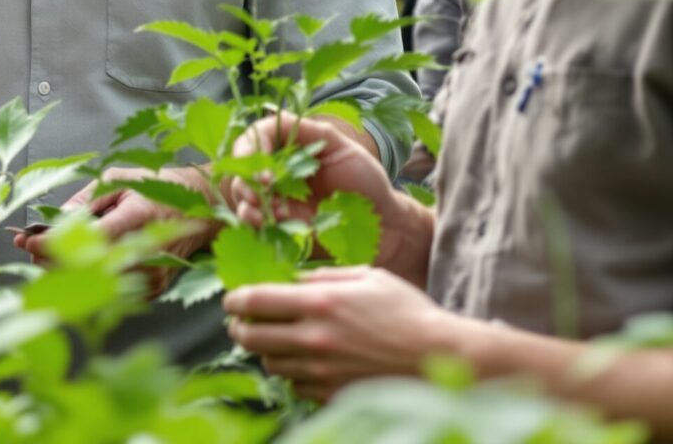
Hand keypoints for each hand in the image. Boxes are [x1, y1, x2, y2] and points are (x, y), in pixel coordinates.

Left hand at [17, 165, 216, 296]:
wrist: (200, 209)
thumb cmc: (157, 188)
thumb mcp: (118, 179)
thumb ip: (87, 200)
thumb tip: (56, 220)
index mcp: (140, 217)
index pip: (91, 238)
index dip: (56, 242)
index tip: (29, 238)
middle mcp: (148, 250)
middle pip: (89, 266)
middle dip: (50, 259)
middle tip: (27, 247)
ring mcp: (152, 274)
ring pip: (96, 284)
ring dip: (63, 272)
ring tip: (40, 257)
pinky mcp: (153, 289)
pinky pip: (111, 291)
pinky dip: (85, 282)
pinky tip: (67, 268)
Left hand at [223, 266, 468, 402]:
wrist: (441, 357)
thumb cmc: (407, 311)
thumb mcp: (367, 277)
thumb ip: (322, 278)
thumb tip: (288, 280)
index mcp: (320, 304)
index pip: (255, 300)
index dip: (234, 299)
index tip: (231, 299)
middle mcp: (314, 340)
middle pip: (251, 337)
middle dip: (239, 328)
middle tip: (241, 323)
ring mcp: (321, 372)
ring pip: (270, 364)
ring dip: (267, 352)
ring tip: (277, 342)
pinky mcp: (331, 396)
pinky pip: (295, 386)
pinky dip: (294, 375)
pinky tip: (306, 363)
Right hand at [224, 112, 396, 227]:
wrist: (382, 223)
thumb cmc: (365, 181)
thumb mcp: (342, 146)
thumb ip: (309, 131)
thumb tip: (275, 122)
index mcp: (290, 146)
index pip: (256, 136)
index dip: (251, 149)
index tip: (264, 169)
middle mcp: (277, 169)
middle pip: (241, 166)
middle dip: (246, 178)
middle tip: (263, 191)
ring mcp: (275, 197)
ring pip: (242, 194)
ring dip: (248, 201)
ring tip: (270, 211)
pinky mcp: (278, 223)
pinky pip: (253, 221)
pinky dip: (253, 222)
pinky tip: (268, 223)